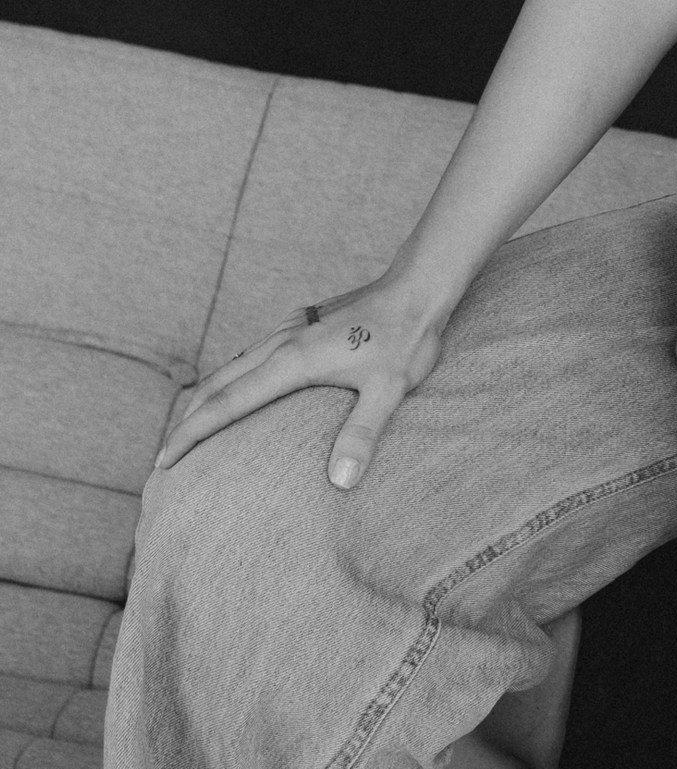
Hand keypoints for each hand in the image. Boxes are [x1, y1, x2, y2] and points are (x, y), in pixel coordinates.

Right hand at [156, 278, 443, 489]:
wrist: (419, 286)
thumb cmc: (406, 337)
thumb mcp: (390, 390)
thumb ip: (363, 435)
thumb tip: (341, 482)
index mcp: (293, 361)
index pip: (227, 403)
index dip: (192, 434)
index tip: (165, 460)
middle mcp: (281, 342)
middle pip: (217, 384)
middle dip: (188, 421)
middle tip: (166, 458)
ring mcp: (290, 329)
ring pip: (232, 365)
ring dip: (207, 397)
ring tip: (193, 429)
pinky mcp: (302, 322)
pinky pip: (253, 354)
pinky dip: (232, 378)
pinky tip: (241, 390)